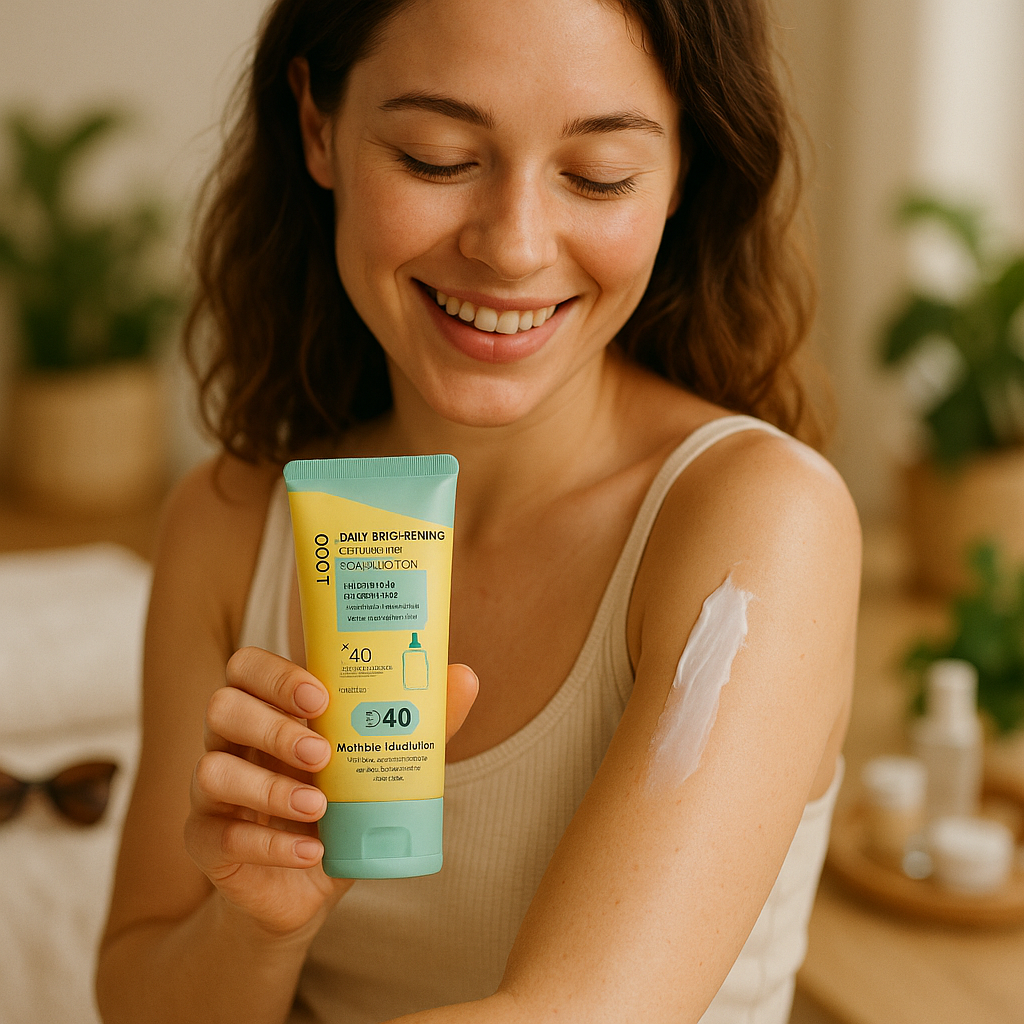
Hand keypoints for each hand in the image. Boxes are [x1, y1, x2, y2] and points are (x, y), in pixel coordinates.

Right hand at [184, 647, 478, 937]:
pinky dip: (271, 845)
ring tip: (320, 806)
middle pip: (222, 707)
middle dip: (273, 727)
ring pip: (211, 770)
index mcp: (268, 708)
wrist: (309, 886)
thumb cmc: (343, 806)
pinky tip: (312, 850)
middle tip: (323, 753)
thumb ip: (418, 721)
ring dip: (269, 787)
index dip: (276, 675)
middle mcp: (231, 740)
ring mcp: (212, 792)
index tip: (321, 698)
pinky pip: (221, 834)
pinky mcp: (206, 841)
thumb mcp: (380, 763)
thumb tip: (464, 676)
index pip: (247, 667)